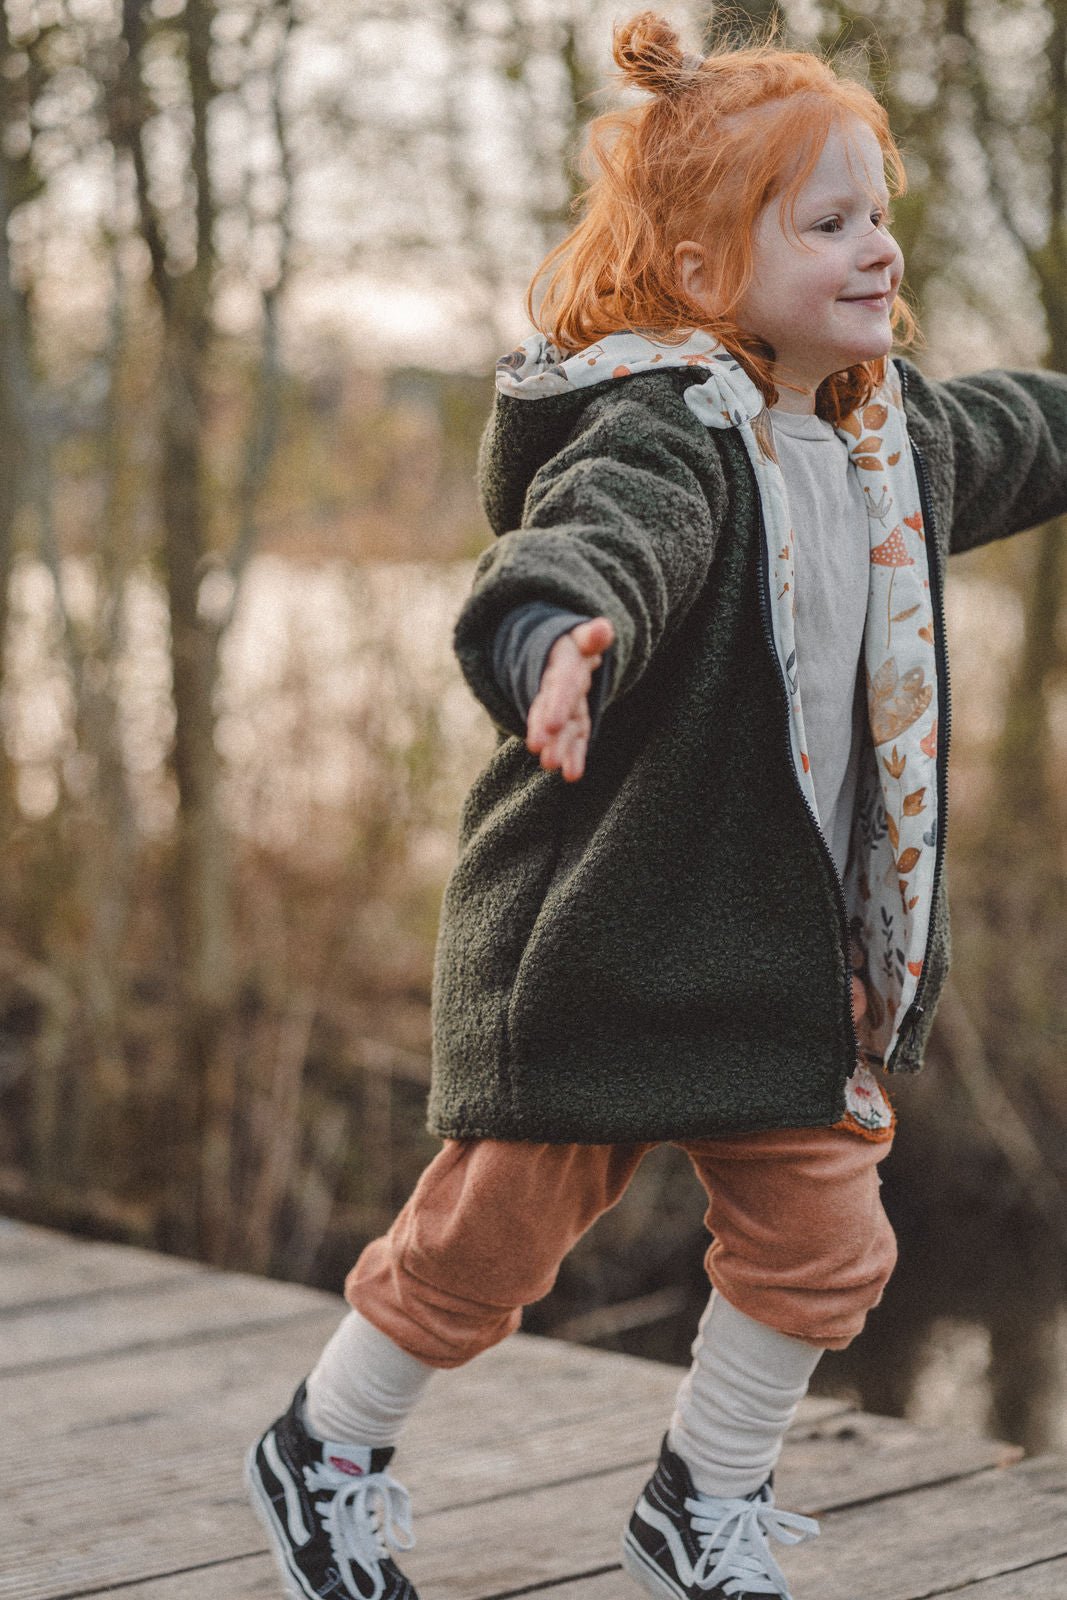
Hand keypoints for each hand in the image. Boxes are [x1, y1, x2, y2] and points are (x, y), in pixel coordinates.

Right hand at [526, 617, 614, 782]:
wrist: (560, 652)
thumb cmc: (578, 644)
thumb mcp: (583, 636)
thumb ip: (592, 636)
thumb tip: (603, 628)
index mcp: (563, 664)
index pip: (561, 686)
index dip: (556, 705)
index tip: (552, 726)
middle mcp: (557, 688)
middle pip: (553, 711)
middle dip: (549, 733)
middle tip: (545, 757)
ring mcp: (562, 706)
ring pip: (560, 728)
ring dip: (558, 748)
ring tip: (553, 767)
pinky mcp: (570, 720)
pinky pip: (573, 737)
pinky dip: (573, 755)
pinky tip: (573, 775)